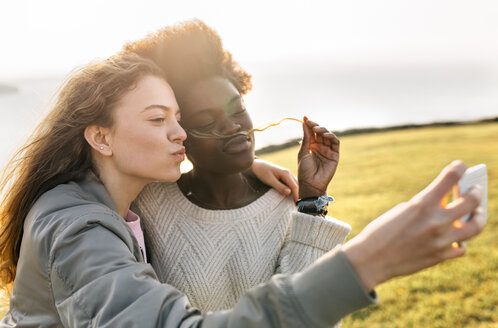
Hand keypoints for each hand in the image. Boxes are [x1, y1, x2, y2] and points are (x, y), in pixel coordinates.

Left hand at [251, 158, 298, 200]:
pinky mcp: (285, 175)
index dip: (296, 195)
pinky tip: (289, 194)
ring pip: (295, 183)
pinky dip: (292, 188)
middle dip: (297, 194)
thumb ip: (279, 187)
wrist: (258, 166)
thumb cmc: (262, 172)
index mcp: (286, 173)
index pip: (294, 186)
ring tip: (293, 200)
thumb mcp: (270, 180)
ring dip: (295, 191)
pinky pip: (291, 182)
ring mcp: (288, 173)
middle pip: (296, 185)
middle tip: (295, 204)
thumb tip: (289, 192)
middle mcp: (288, 173)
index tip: (296, 203)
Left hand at [297, 116, 339, 198]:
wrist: (310, 184)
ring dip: (323, 130)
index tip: (305, 118)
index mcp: (312, 147)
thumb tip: (305, 122)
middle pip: (320, 133)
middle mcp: (321, 147)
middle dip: (315, 126)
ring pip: (328, 136)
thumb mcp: (303, 152)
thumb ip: (306, 138)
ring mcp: (328, 151)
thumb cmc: (304, 170)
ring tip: (316, 129)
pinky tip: (325, 135)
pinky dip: (331, 137)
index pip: (312, 133)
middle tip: (310, 123)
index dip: (309, 125)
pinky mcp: (335, 155)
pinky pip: (335, 143)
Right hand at [342, 160, 484, 290]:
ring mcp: (441, 241)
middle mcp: (436, 222)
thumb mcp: (402, 210)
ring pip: (476, 225)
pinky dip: (461, 240)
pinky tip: (457, 236)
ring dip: (479, 215)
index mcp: (422, 204)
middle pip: (472, 201)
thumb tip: (447, 206)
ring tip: (476, 212)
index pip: (451, 177)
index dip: (458, 168)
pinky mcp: (441, 256)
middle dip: (475, 192)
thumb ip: (426, 206)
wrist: (371, 260)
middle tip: (474, 190)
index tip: (460, 166)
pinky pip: (462, 247)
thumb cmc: (381, 231)